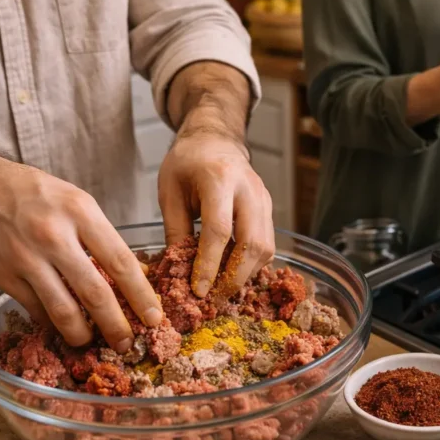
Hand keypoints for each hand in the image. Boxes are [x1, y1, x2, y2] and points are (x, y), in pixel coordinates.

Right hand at [0, 153, 161, 350]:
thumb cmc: (35, 194)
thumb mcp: (77, 202)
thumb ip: (103, 237)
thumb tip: (135, 274)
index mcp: (81, 213)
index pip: (121, 261)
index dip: (141, 295)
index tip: (154, 317)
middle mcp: (55, 236)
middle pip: (95, 293)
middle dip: (116, 325)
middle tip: (128, 344)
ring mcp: (27, 258)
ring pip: (63, 310)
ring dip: (83, 334)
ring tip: (92, 342)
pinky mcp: (5, 277)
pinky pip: (36, 310)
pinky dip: (52, 324)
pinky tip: (62, 328)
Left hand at [158, 129, 274, 298]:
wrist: (215, 139)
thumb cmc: (187, 163)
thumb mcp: (170, 192)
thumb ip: (175, 231)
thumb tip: (179, 273)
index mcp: (219, 179)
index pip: (219, 230)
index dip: (210, 265)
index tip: (198, 291)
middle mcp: (249, 189)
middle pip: (251, 243)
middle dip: (233, 278)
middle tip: (213, 299)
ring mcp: (264, 199)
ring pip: (265, 248)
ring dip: (245, 274)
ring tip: (221, 289)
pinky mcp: (269, 208)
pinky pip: (268, 244)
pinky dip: (252, 264)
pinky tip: (233, 272)